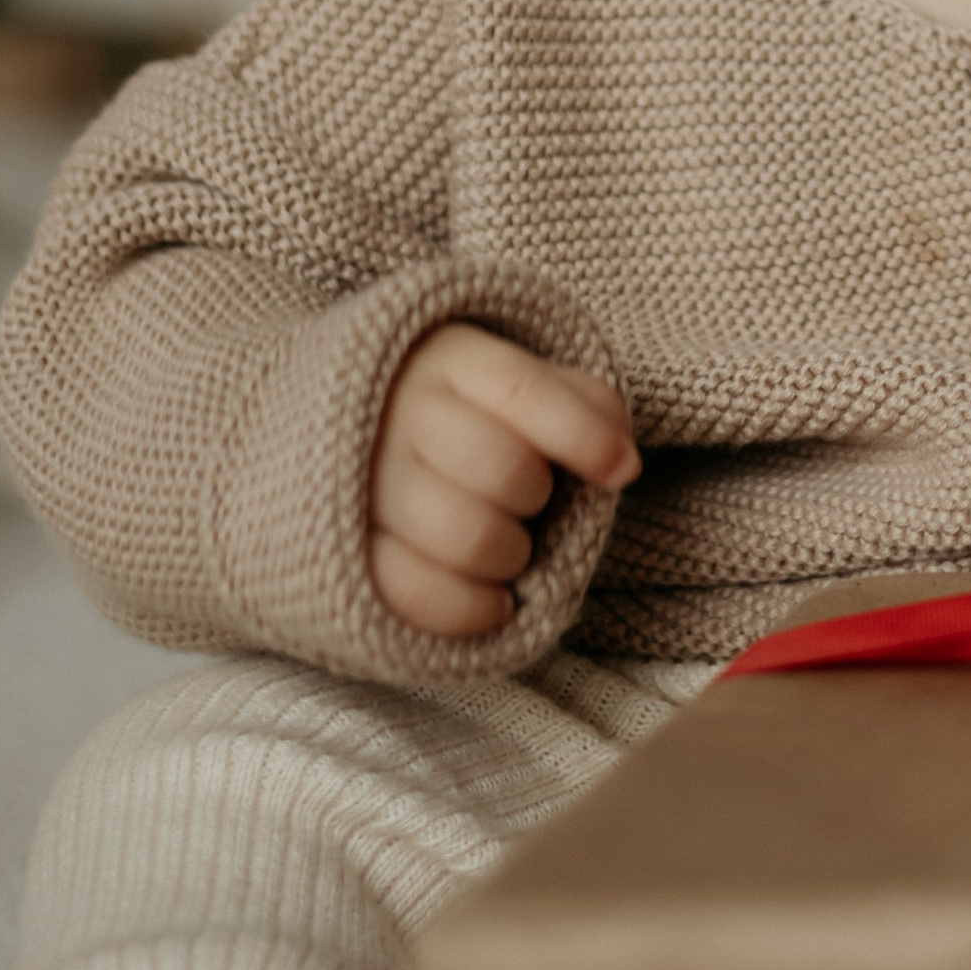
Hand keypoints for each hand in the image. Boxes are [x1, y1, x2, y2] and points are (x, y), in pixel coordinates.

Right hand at [367, 324, 639, 642]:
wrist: (347, 435)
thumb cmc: (469, 415)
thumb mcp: (522, 384)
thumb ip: (584, 405)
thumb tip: (621, 463)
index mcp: (449, 361)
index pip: (524, 390)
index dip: (583, 435)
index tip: (623, 470)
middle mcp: (398, 415)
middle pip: (502, 469)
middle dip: (537, 498)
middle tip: (531, 501)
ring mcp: (365, 485)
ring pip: (465, 536)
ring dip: (511, 555)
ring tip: (509, 548)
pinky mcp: (347, 552)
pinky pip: (418, 593)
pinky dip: (472, 608)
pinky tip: (496, 602)